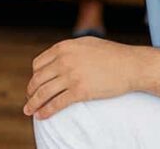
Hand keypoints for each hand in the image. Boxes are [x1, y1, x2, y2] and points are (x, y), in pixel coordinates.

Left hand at [23, 37, 143, 119]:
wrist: (131, 65)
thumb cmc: (111, 54)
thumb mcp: (85, 44)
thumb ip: (69, 50)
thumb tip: (57, 57)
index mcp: (63, 47)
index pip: (38, 64)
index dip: (34, 76)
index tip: (35, 85)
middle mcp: (64, 60)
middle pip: (38, 79)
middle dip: (30, 91)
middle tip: (29, 100)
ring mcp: (71, 76)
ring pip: (43, 92)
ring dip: (33, 103)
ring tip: (28, 111)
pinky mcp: (80, 91)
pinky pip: (57, 103)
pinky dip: (46, 111)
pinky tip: (41, 116)